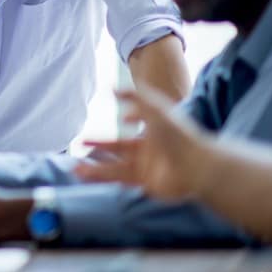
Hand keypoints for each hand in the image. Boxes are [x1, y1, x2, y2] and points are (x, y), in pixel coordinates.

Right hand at [74, 88, 211, 200]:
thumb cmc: (177, 134)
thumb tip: (110, 88)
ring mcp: (146, 168)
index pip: (139, 123)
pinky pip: (118, 179)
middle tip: (81, 141)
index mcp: (155, 130)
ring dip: (94, 167)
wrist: (196, 165)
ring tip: (75, 167)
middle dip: (100, 144)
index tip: (120, 115)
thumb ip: (134, 96)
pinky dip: (100, 176)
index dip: (130, 117)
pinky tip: (85, 175)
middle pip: (119, 146)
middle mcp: (149, 150)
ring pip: (114, 166)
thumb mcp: (155, 108)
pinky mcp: (144, 183)